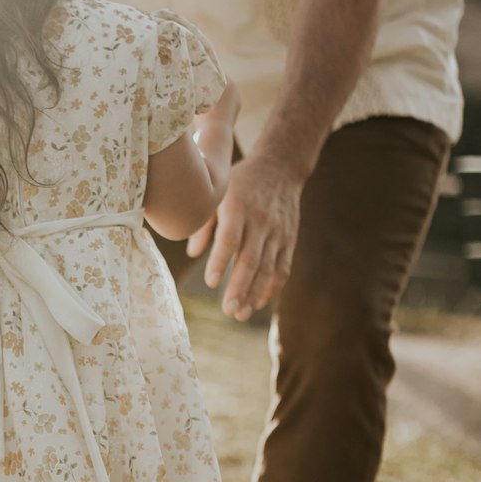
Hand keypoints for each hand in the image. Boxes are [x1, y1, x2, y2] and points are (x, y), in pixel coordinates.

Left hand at [193, 154, 300, 320]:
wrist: (280, 167)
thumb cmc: (239, 182)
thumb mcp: (218, 192)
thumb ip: (203, 223)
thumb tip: (191, 253)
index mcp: (238, 208)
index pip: (230, 239)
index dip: (221, 261)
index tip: (211, 283)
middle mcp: (260, 221)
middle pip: (251, 259)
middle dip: (239, 287)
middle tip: (229, 310)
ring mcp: (277, 232)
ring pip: (267, 268)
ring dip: (254, 293)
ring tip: (240, 314)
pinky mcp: (289, 240)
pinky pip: (282, 268)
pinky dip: (271, 288)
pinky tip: (257, 303)